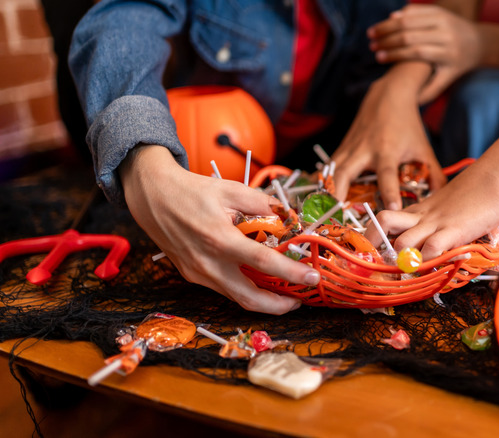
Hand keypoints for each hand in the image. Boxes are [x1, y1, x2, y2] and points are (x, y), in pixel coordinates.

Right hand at [119, 145, 319, 313]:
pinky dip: (245, 289)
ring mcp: (198, 273)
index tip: (312, 278)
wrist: (153, 196)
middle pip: (249, 298)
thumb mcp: (232, 189)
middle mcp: (208, 263)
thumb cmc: (192, 190)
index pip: (264, 262)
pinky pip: (224, 289)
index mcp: (220, 239)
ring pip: (236, 297)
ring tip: (285, 294)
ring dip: (262, 300)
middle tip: (300, 301)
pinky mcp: (192, 275)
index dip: (291, 273)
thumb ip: (264, 204)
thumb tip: (289, 218)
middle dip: (278, 306)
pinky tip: (259, 282)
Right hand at [331, 69, 445, 210]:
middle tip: (337, 217)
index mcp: (387, 150)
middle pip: (345, 173)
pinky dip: (324, 181)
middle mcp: (365, 150)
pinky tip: (320, 197)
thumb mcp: (424, 149)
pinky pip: (329, 167)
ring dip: (326, 191)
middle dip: (339, 194)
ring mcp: (350, 148)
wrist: (388, 96)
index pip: (387, 174)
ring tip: (324, 212)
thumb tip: (441, 199)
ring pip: (332, 171)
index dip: (390, 191)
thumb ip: (434, 175)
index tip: (392, 208)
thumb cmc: (408, 125)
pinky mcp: (342, 148)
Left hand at [365, 161, 498, 259]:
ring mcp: (436, 223)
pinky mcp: (454, 230)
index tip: (372, 252)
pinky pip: (432, 248)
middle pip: (382, 222)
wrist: (496, 176)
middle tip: (378, 264)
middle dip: (374, 245)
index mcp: (418, 210)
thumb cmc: (476, 193)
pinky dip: (428, 261)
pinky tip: (433, 267)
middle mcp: (421, 216)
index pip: (384, 219)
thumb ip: (438, 223)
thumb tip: (433, 245)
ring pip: (402, 241)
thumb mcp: (448, 207)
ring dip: (402, 260)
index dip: (373, 235)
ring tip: (407, 271)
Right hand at [368, 4, 480, 102]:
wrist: (477, 43)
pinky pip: (415, 10)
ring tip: (372, 33)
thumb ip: (429, 90)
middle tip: (371, 45)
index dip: (396, 54)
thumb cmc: (456, 65)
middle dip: (387, 40)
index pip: (417, 52)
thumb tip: (409, 103)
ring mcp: (443, 19)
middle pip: (410, 34)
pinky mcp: (439, 9)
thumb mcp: (447, 79)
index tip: (379, 58)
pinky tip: (386, 23)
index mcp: (447, 53)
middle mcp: (446, 34)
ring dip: (388, 25)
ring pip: (409, 19)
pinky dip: (399, 15)